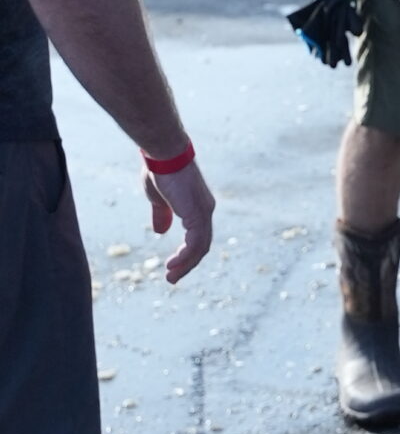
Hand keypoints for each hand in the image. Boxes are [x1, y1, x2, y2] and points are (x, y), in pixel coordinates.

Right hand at [144, 159, 215, 283]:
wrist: (163, 155)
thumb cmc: (159, 171)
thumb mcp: (159, 198)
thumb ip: (162, 215)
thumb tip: (160, 232)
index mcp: (198, 206)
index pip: (198, 236)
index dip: (187, 253)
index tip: (173, 265)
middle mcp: (205, 210)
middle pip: (202, 245)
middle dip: (187, 263)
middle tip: (172, 278)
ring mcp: (203, 212)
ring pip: (200, 248)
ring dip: (186, 265)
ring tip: (170, 277)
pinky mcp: (197, 214)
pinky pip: (196, 243)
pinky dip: (186, 257)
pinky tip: (173, 265)